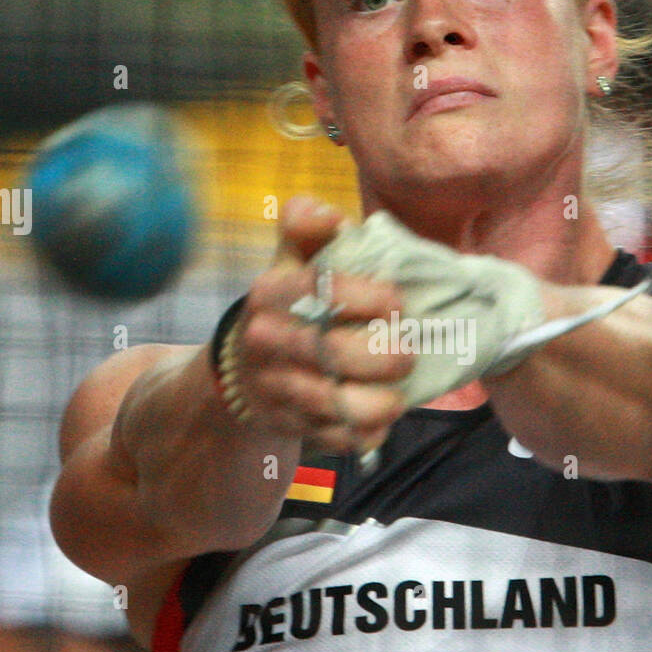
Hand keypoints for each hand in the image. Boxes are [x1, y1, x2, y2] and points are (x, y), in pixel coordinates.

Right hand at [222, 198, 412, 452]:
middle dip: (386, 357)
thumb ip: (308, 227)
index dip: (373, 298)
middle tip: (408, 355)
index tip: (398, 305)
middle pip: (336, 352)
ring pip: (334, 403)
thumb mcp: (291, 258)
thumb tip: (326, 215)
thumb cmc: (290, 303)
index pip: (327, 289)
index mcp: (272, 290)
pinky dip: (363, 434)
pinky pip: (332, 437)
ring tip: (399, 396)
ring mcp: (274, 385)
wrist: (243, 366)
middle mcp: (267, 338)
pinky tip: (379, 422)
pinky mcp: (285, 423)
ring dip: (380, 404)